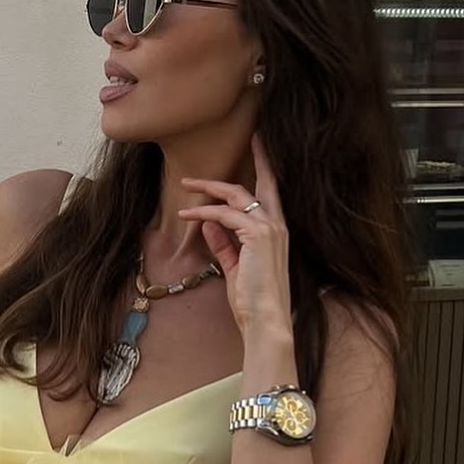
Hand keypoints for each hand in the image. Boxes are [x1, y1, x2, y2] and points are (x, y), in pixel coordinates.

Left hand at [179, 134, 292, 335]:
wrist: (266, 320)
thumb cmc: (253, 299)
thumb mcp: (236, 267)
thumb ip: (225, 244)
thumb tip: (210, 223)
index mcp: (277, 232)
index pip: (271, 192)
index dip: (265, 167)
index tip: (259, 143)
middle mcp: (278, 225)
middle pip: (259, 184)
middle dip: (249, 160)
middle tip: (238, 143)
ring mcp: (271, 229)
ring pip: (237, 196)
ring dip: (208, 191)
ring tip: (185, 189)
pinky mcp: (258, 235)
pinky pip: (226, 215)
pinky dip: (205, 212)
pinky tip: (188, 215)